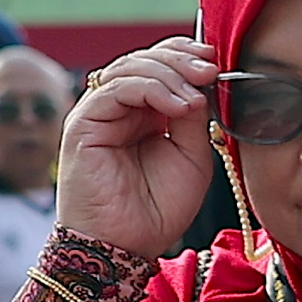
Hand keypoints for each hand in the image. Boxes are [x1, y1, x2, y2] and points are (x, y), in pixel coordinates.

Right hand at [61, 40, 222, 258]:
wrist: (127, 245)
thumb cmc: (157, 209)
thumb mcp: (192, 157)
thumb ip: (194, 118)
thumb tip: (201, 81)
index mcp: (145, 113)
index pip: (161, 67)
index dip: (186, 56)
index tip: (217, 61)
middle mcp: (120, 108)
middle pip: (146, 60)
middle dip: (181, 58)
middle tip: (210, 68)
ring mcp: (100, 113)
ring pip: (130, 68)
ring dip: (170, 74)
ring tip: (196, 97)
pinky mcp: (84, 122)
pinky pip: (116, 89)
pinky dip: (151, 89)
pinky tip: (179, 106)